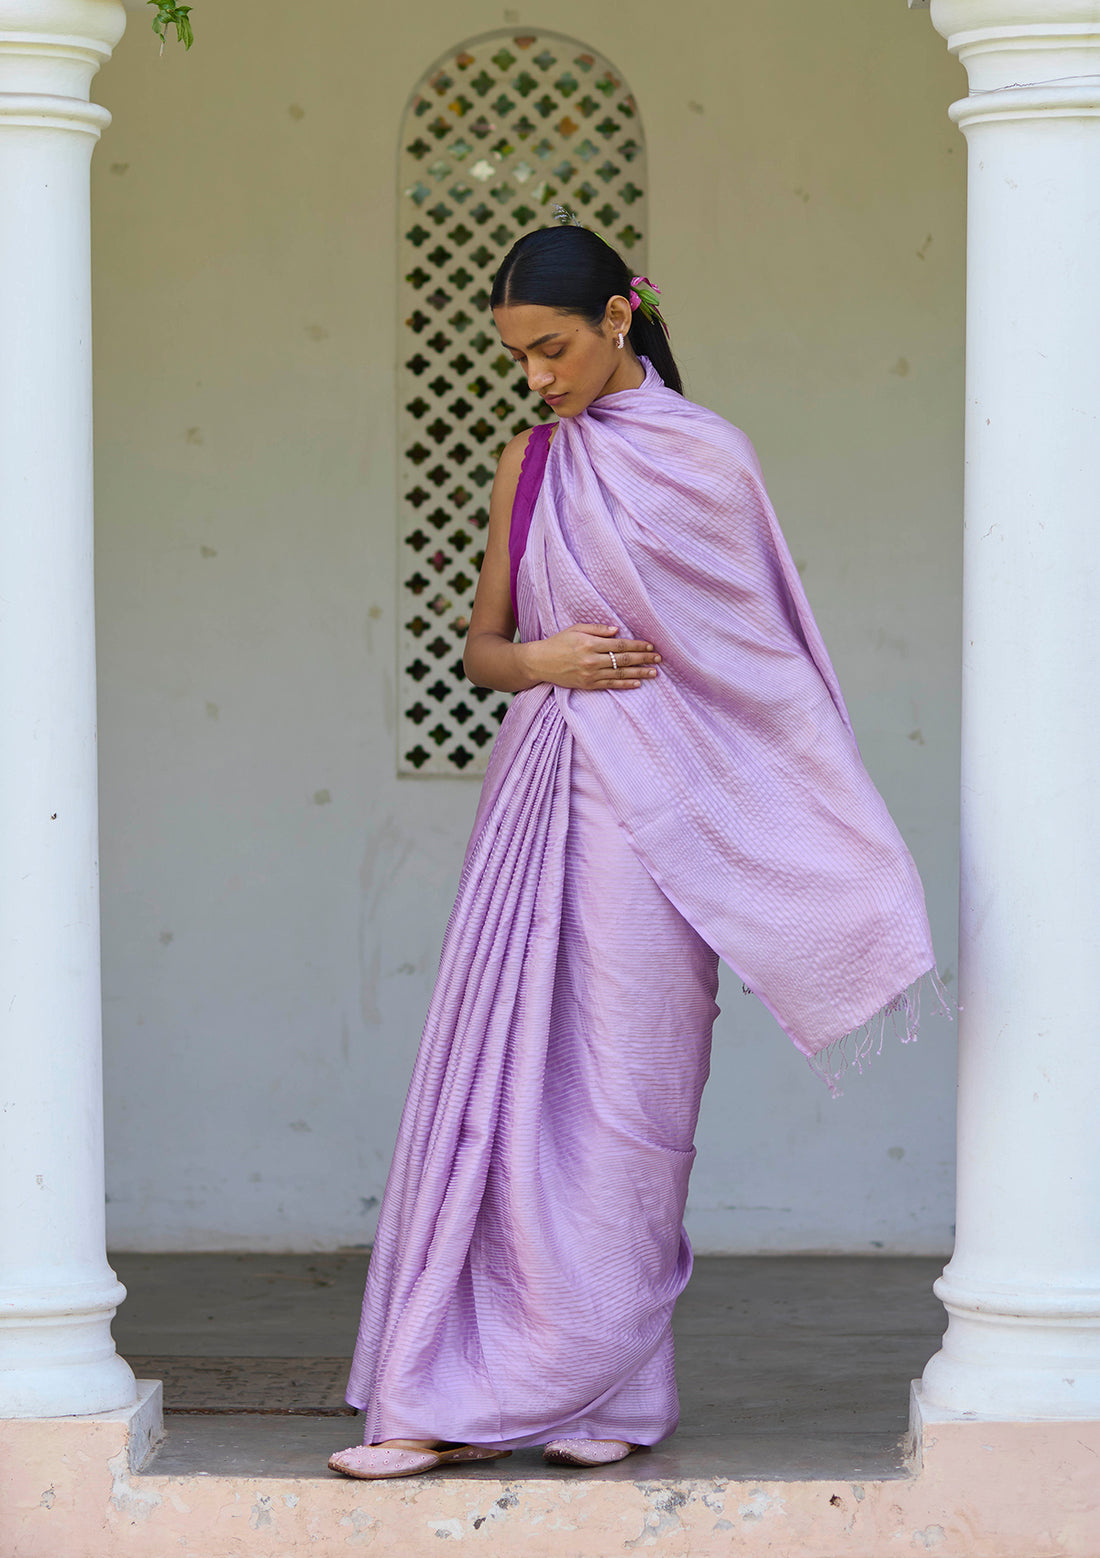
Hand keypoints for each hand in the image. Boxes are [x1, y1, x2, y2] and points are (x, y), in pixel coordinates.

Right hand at [525, 624, 661, 691]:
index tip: (651, 646)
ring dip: (639, 673)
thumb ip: (597, 629)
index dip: (637, 646)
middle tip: (659, 658)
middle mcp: (592, 660)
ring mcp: (590, 674)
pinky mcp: (588, 685)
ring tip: (654, 672)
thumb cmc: (558, 642)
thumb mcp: (576, 629)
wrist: (540, 662)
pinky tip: (637, 683)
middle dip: (643, 659)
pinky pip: (610, 685)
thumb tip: (617, 630)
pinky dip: (625, 684)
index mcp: (590, 643)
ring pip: (620, 674)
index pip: (619, 645)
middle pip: (623, 659)